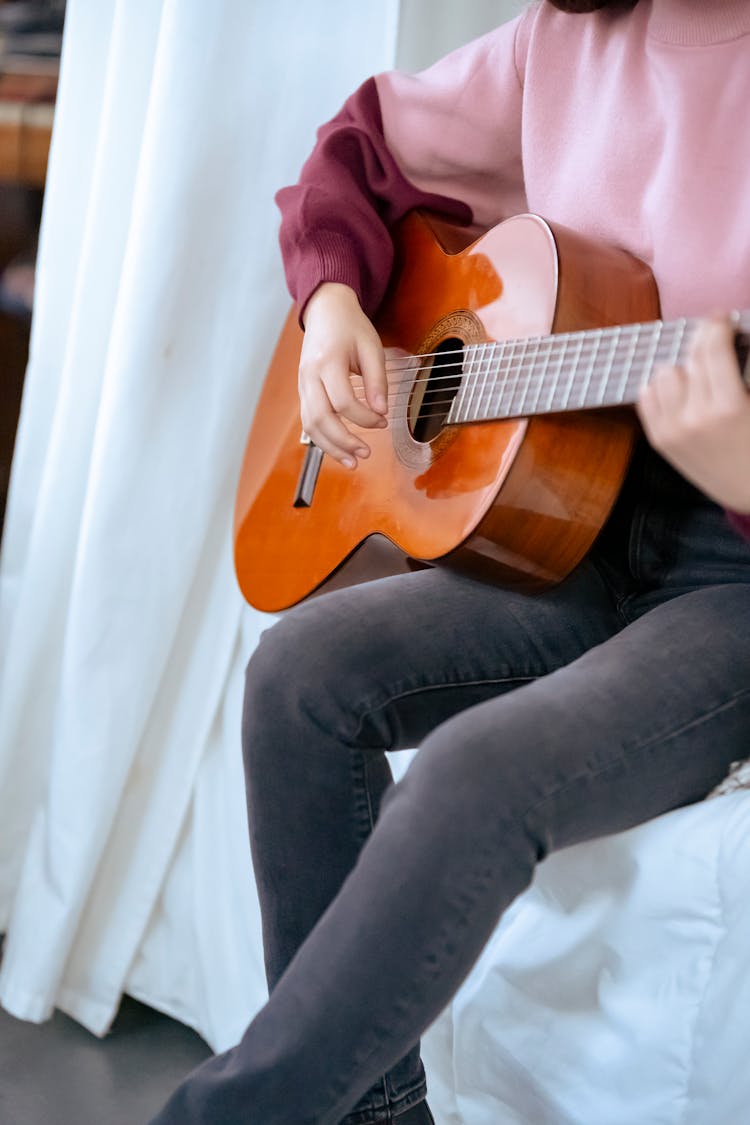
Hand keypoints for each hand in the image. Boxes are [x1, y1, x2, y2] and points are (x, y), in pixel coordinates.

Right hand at [298, 283, 387, 467]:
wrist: (325, 310)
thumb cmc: (349, 327)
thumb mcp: (371, 347)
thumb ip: (376, 380)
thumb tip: (381, 411)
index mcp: (328, 362)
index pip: (343, 401)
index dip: (364, 418)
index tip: (382, 421)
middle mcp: (309, 376)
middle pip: (321, 418)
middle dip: (344, 441)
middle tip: (365, 454)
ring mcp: (302, 385)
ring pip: (310, 425)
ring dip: (331, 447)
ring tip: (352, 462)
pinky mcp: (303, 391)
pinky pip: (308, 421)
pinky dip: (323, 439)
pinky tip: (339, 449)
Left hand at [636, 315, 749, 512]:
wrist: (749, 491)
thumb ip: (740, 370)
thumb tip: (724, 336)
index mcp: (728, 408)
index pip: (713, 348)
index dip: (717, 324)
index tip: (721, 318)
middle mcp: (694, 418)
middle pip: (689, 357)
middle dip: (704, 344)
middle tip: (715, 341)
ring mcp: (672, 430)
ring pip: (664, 373)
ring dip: (681, 368)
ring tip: (698, 376)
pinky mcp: (659, 441)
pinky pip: (647, 396)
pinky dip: (661, 389)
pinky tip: (680, 392)